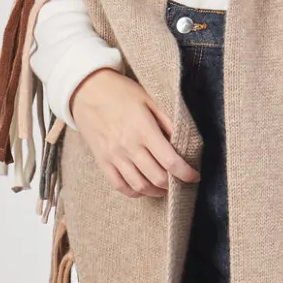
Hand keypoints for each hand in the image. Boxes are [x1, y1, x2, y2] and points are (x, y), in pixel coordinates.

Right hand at [69, 68, 199, 197]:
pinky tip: (144, 188)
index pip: (170, 161)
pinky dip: (135, 192)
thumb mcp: (149, 99)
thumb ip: (168, 120)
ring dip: (157, 191)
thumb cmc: (122, 93)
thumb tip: (186, 140)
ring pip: (140, 187)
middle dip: (174, 184)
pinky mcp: (102, 161)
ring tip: (165, 187)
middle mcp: (128, 146)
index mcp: (143, 129)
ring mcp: (113, 156)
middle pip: (157, 178)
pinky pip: (120, 186)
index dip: (186, 173)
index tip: (196, 176)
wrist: (86, 90)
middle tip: (181, 181)